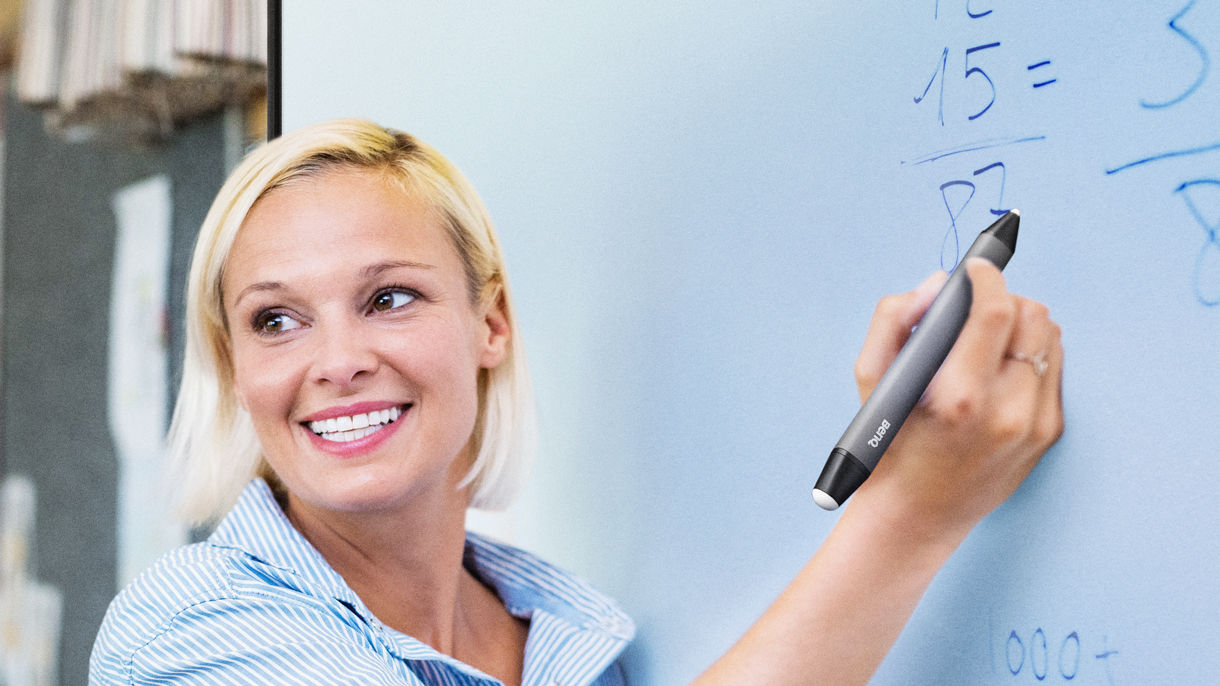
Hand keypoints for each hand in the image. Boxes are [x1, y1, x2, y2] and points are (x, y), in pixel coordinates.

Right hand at [850, 259, 1063, 537]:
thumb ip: (894, 319)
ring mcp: (1035, 425)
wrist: (917, 514)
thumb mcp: (870, 380)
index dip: (986, 277)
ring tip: (988, 340)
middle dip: (1003, 299)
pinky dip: (1027, 356)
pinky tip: (999, 370)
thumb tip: (938, 285)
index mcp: (958, 397)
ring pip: (1049, 337)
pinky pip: (1052, 367)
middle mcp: (1006, 412)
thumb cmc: (888, 445)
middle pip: (1032, 316)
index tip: (976, 268)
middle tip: (976, 307)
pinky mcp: (1050, 433)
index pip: (994, 311)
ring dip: (1020, 326)